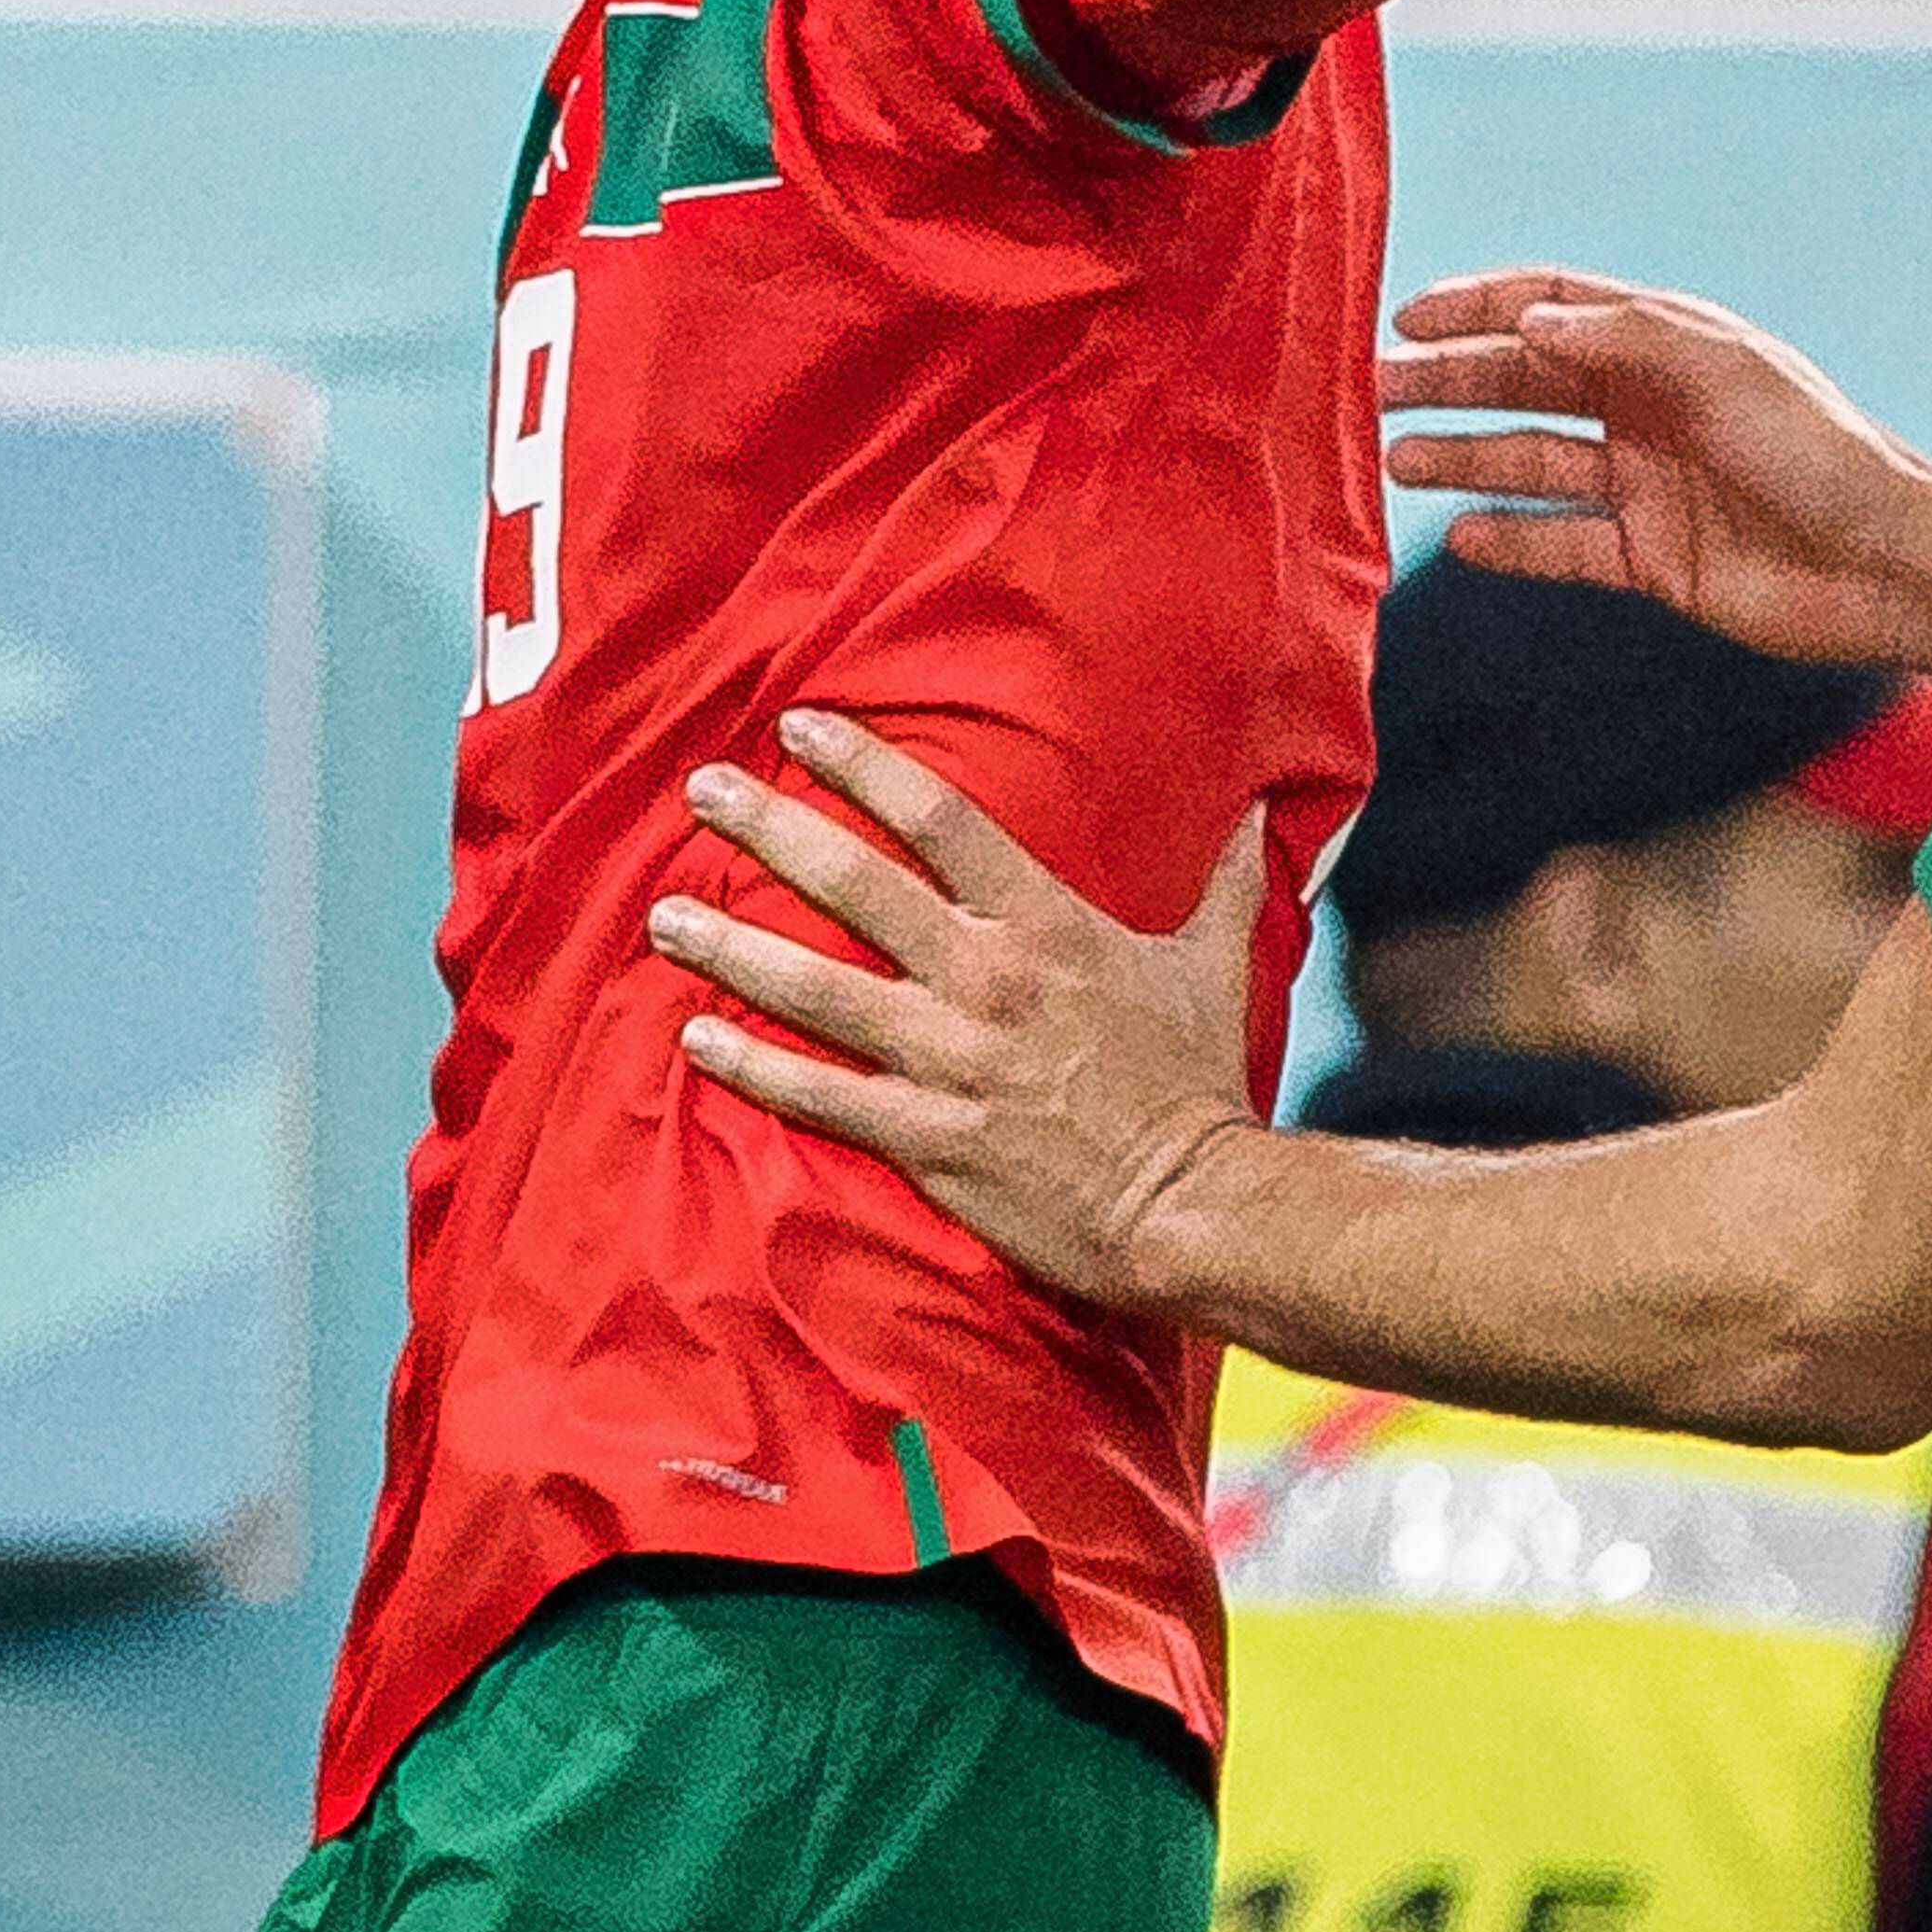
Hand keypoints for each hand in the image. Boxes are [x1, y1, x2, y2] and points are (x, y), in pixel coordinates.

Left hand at [652, 711, 1270, 1313]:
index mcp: (1046, 924)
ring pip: (816, 990)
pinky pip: (821, 1096)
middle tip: (701, 788)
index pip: (939, 820)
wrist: (1194, 1204)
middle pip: (856, 886)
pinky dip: (753, 1066)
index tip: (800, 728)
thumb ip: (1225, 883)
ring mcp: (951, 1060)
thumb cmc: (1198, 1082)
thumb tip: (1268, 814)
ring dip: (731, 949)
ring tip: (662, 917)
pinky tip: (696, 1039)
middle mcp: (986, 979)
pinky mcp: (928, 1138)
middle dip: (770, 829)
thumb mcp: (1214, 966)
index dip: (864, 766)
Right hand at [1381, 268, 1931, 699]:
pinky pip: (1562, 544)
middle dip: (1451, 381)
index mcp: (1666, 346)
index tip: (1408, 318)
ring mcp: (1646, 485)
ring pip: (1532, 463)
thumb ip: (1620, 337)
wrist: (1883, 562)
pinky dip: (1512, 539)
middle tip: (1374, 391)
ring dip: (1464, 457)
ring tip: (1395, 458)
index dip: (1480, 306)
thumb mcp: (1718, 368)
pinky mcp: (1651, 560)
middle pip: (1527, 383)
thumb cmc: (1815, 449)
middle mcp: (1648, 409)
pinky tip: (1460, 533)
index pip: (1555, 307)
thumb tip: (1531, 318)